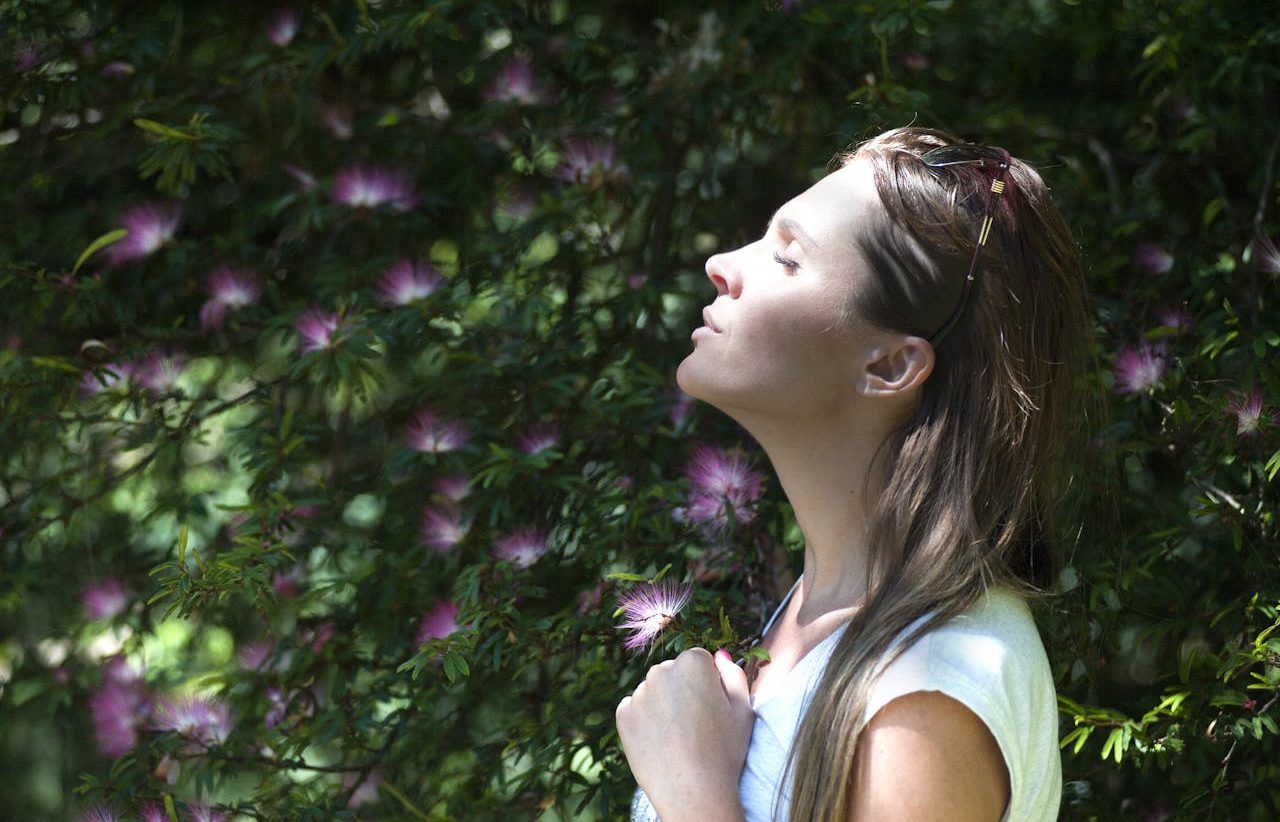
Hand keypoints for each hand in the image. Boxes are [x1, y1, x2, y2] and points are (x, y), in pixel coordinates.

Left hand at [616, 647, 752, 821]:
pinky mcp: (623, 715)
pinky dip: (645, 720)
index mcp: (693, 664)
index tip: (712, 708)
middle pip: (673, 673)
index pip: (699, 660)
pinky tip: (661, 742)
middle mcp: (661, 671)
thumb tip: (719, 656)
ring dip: (663, 704)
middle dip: (683, 690)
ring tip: (678, 737)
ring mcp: (639, 693)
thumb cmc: (724, 752)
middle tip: (696, 725)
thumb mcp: (743, 710)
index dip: (708, 684)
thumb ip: (733, 675)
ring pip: (653, 691)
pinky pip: (635, 709)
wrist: (693, 792)